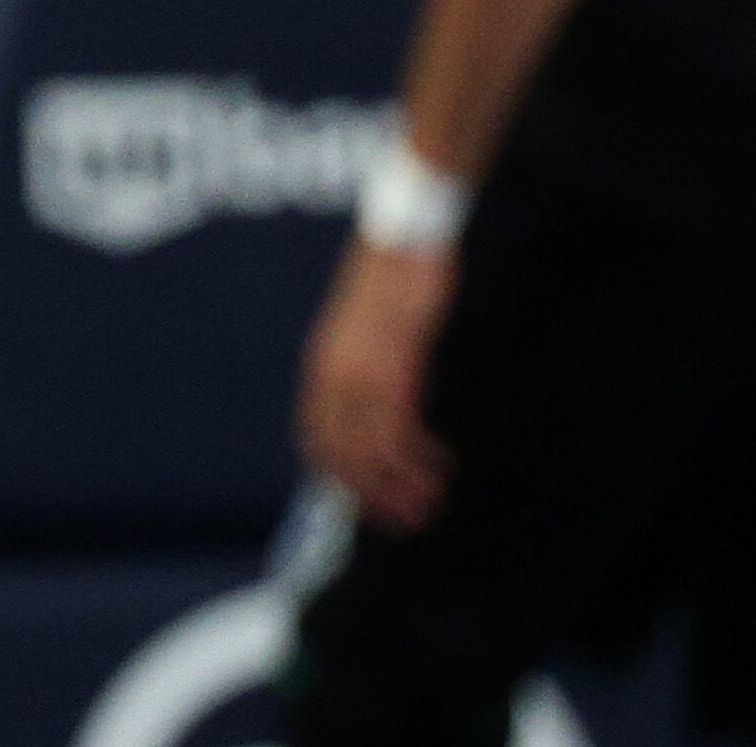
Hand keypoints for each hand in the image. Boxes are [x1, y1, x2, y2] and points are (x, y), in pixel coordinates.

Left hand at [297, 235, 455, 528]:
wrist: (403, 235)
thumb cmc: (392, 281)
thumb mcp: (368, 332)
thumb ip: (368, 371)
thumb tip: (380, 409)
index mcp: (322, 368)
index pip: (316, 440)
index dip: (339, 480)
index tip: (366, 507)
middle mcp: (334, 374)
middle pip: (342, 456)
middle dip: (372, 497)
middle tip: (406, 521)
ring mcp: (362, 370)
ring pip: (372, 450)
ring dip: (400, 486)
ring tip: (429, 505)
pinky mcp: (395, 364)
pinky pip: (399, 427)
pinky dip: (417, 456)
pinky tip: (439, 467)